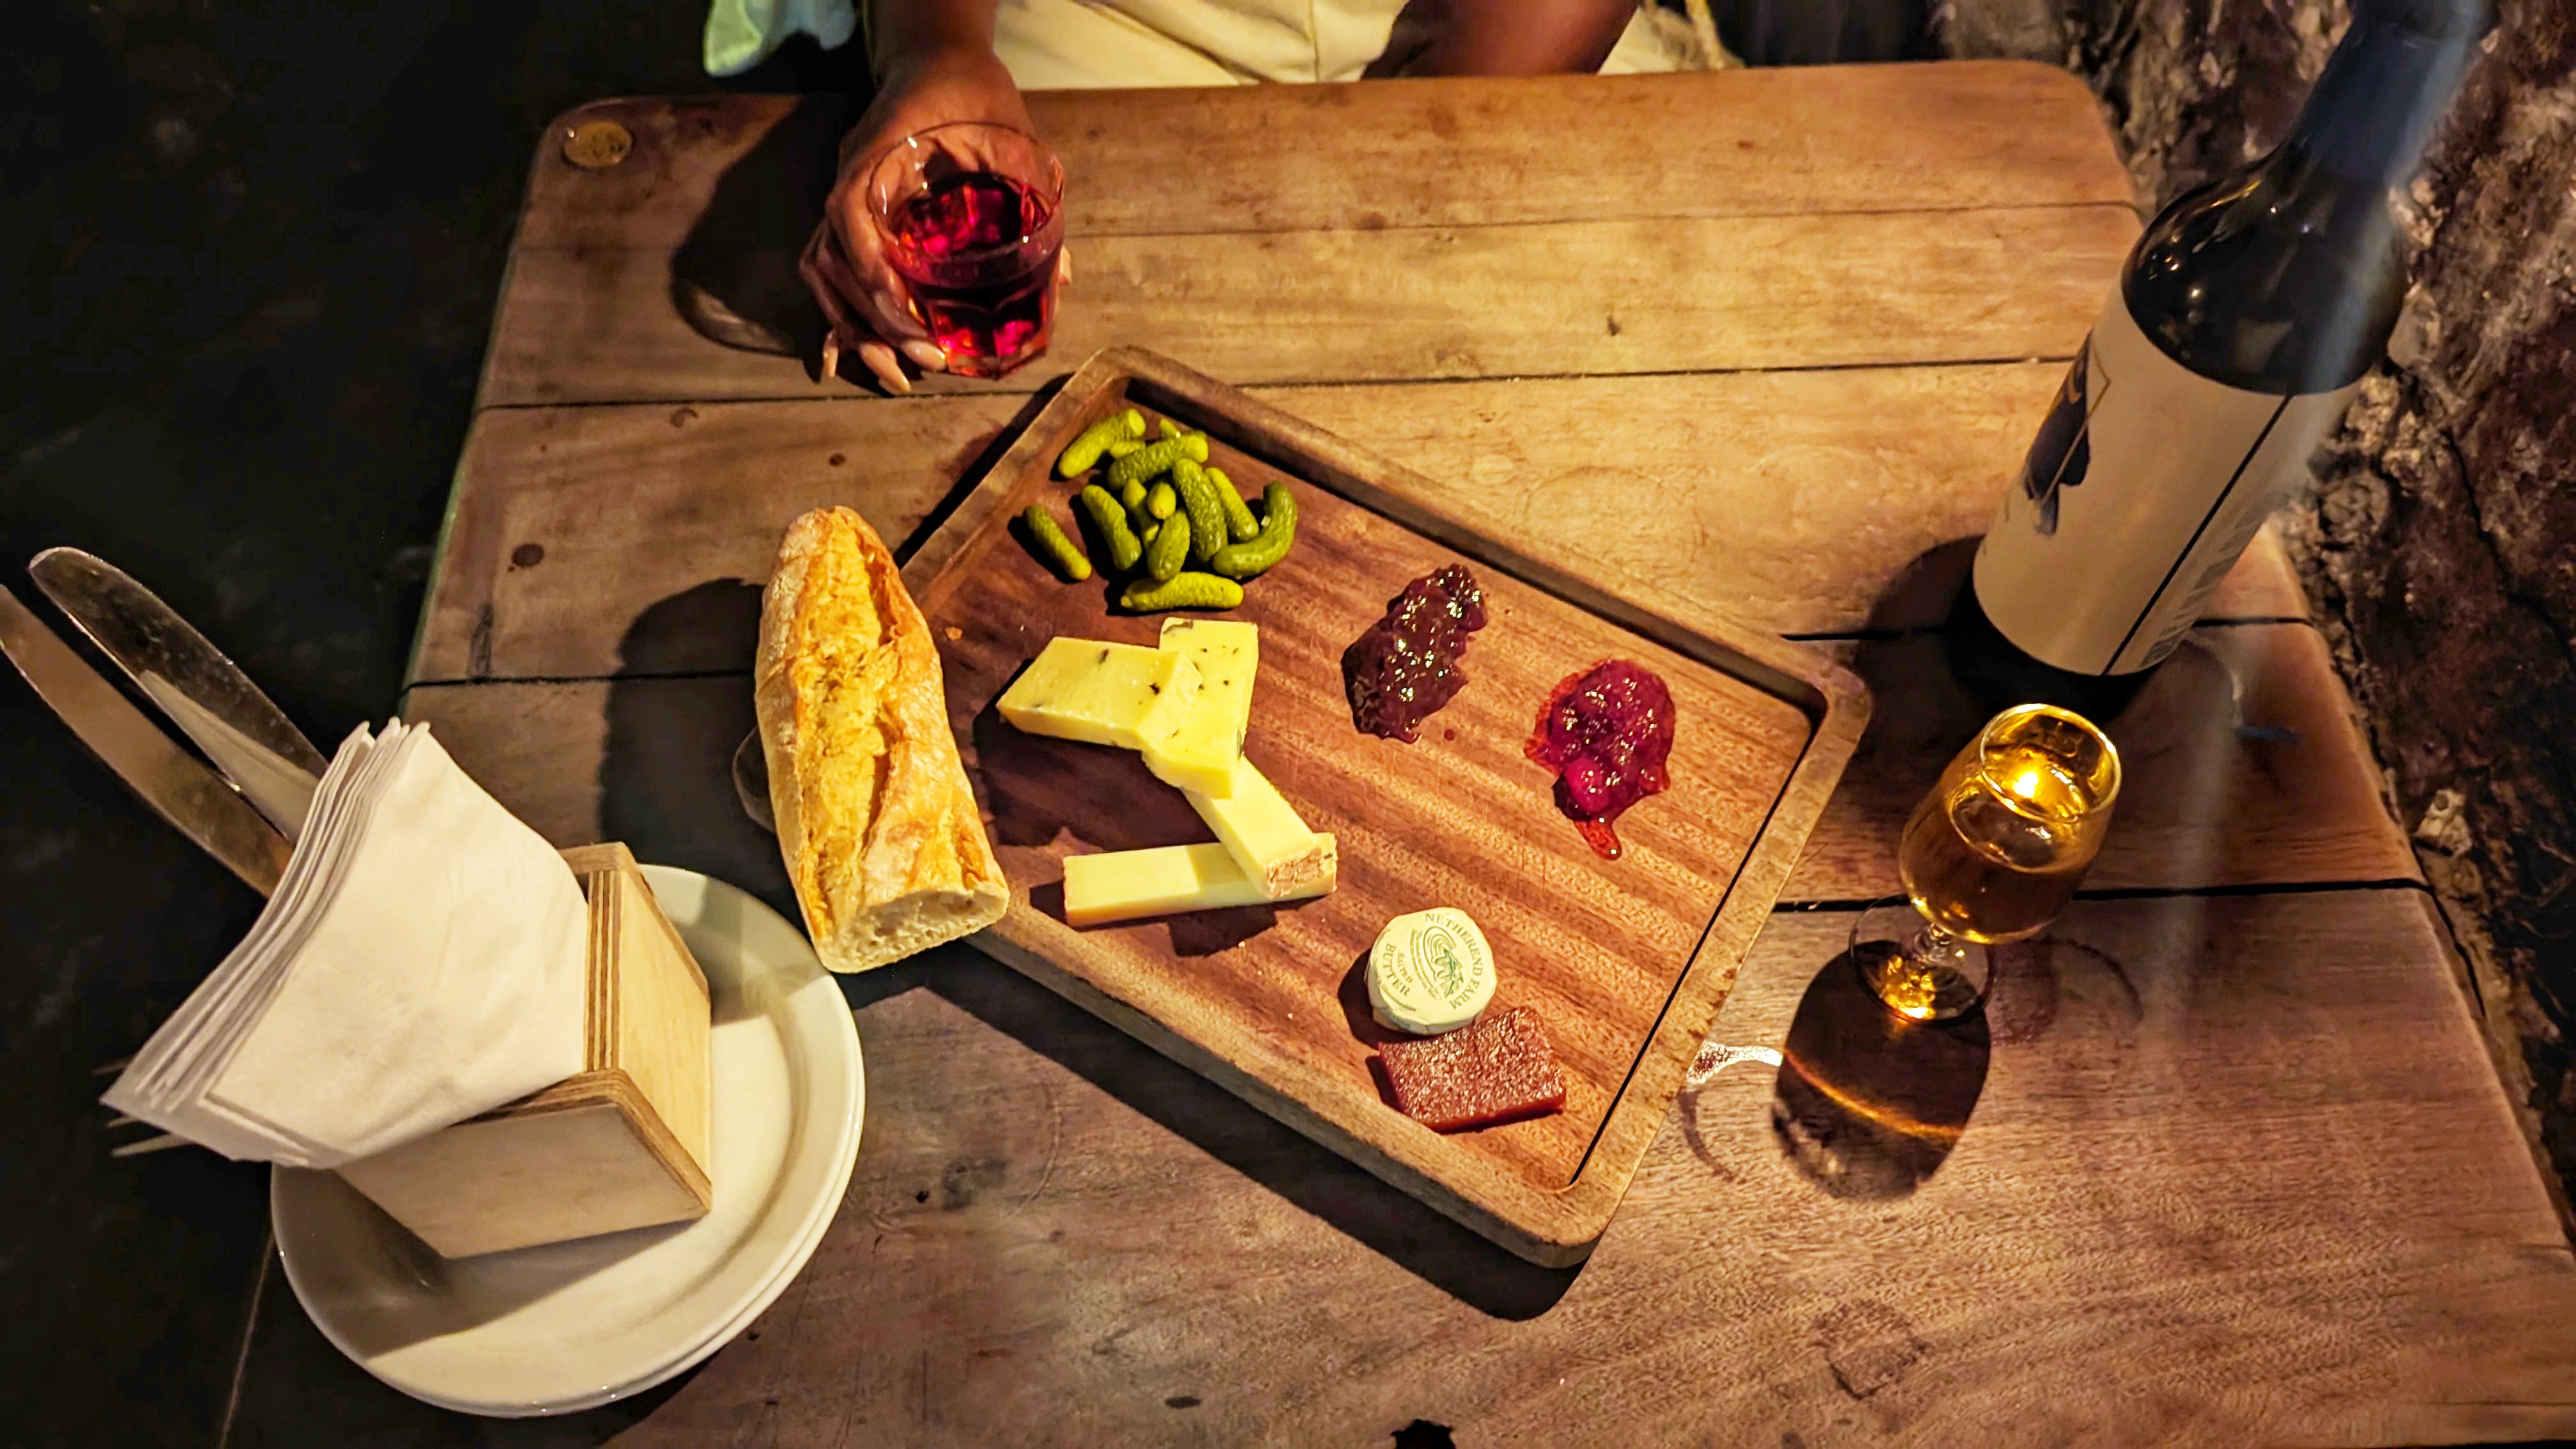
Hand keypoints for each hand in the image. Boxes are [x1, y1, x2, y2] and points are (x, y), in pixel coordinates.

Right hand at [802, 44, 1064, 392]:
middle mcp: (849, 179)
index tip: (907, 317)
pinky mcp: (854, 213)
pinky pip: (833, 270)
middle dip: (874, 320)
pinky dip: (848, 314)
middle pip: (831, 259)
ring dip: (856, 327)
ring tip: (898, 375)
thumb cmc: (973, 90)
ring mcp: (846, 196)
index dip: (872, 272)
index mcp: (876, 153)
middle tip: (927, 362)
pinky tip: (872, 354)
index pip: (849, 216)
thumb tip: (1061, 278)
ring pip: (825, 272)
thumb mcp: (1010, 132)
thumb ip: (1031, 195)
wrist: (938, 56)